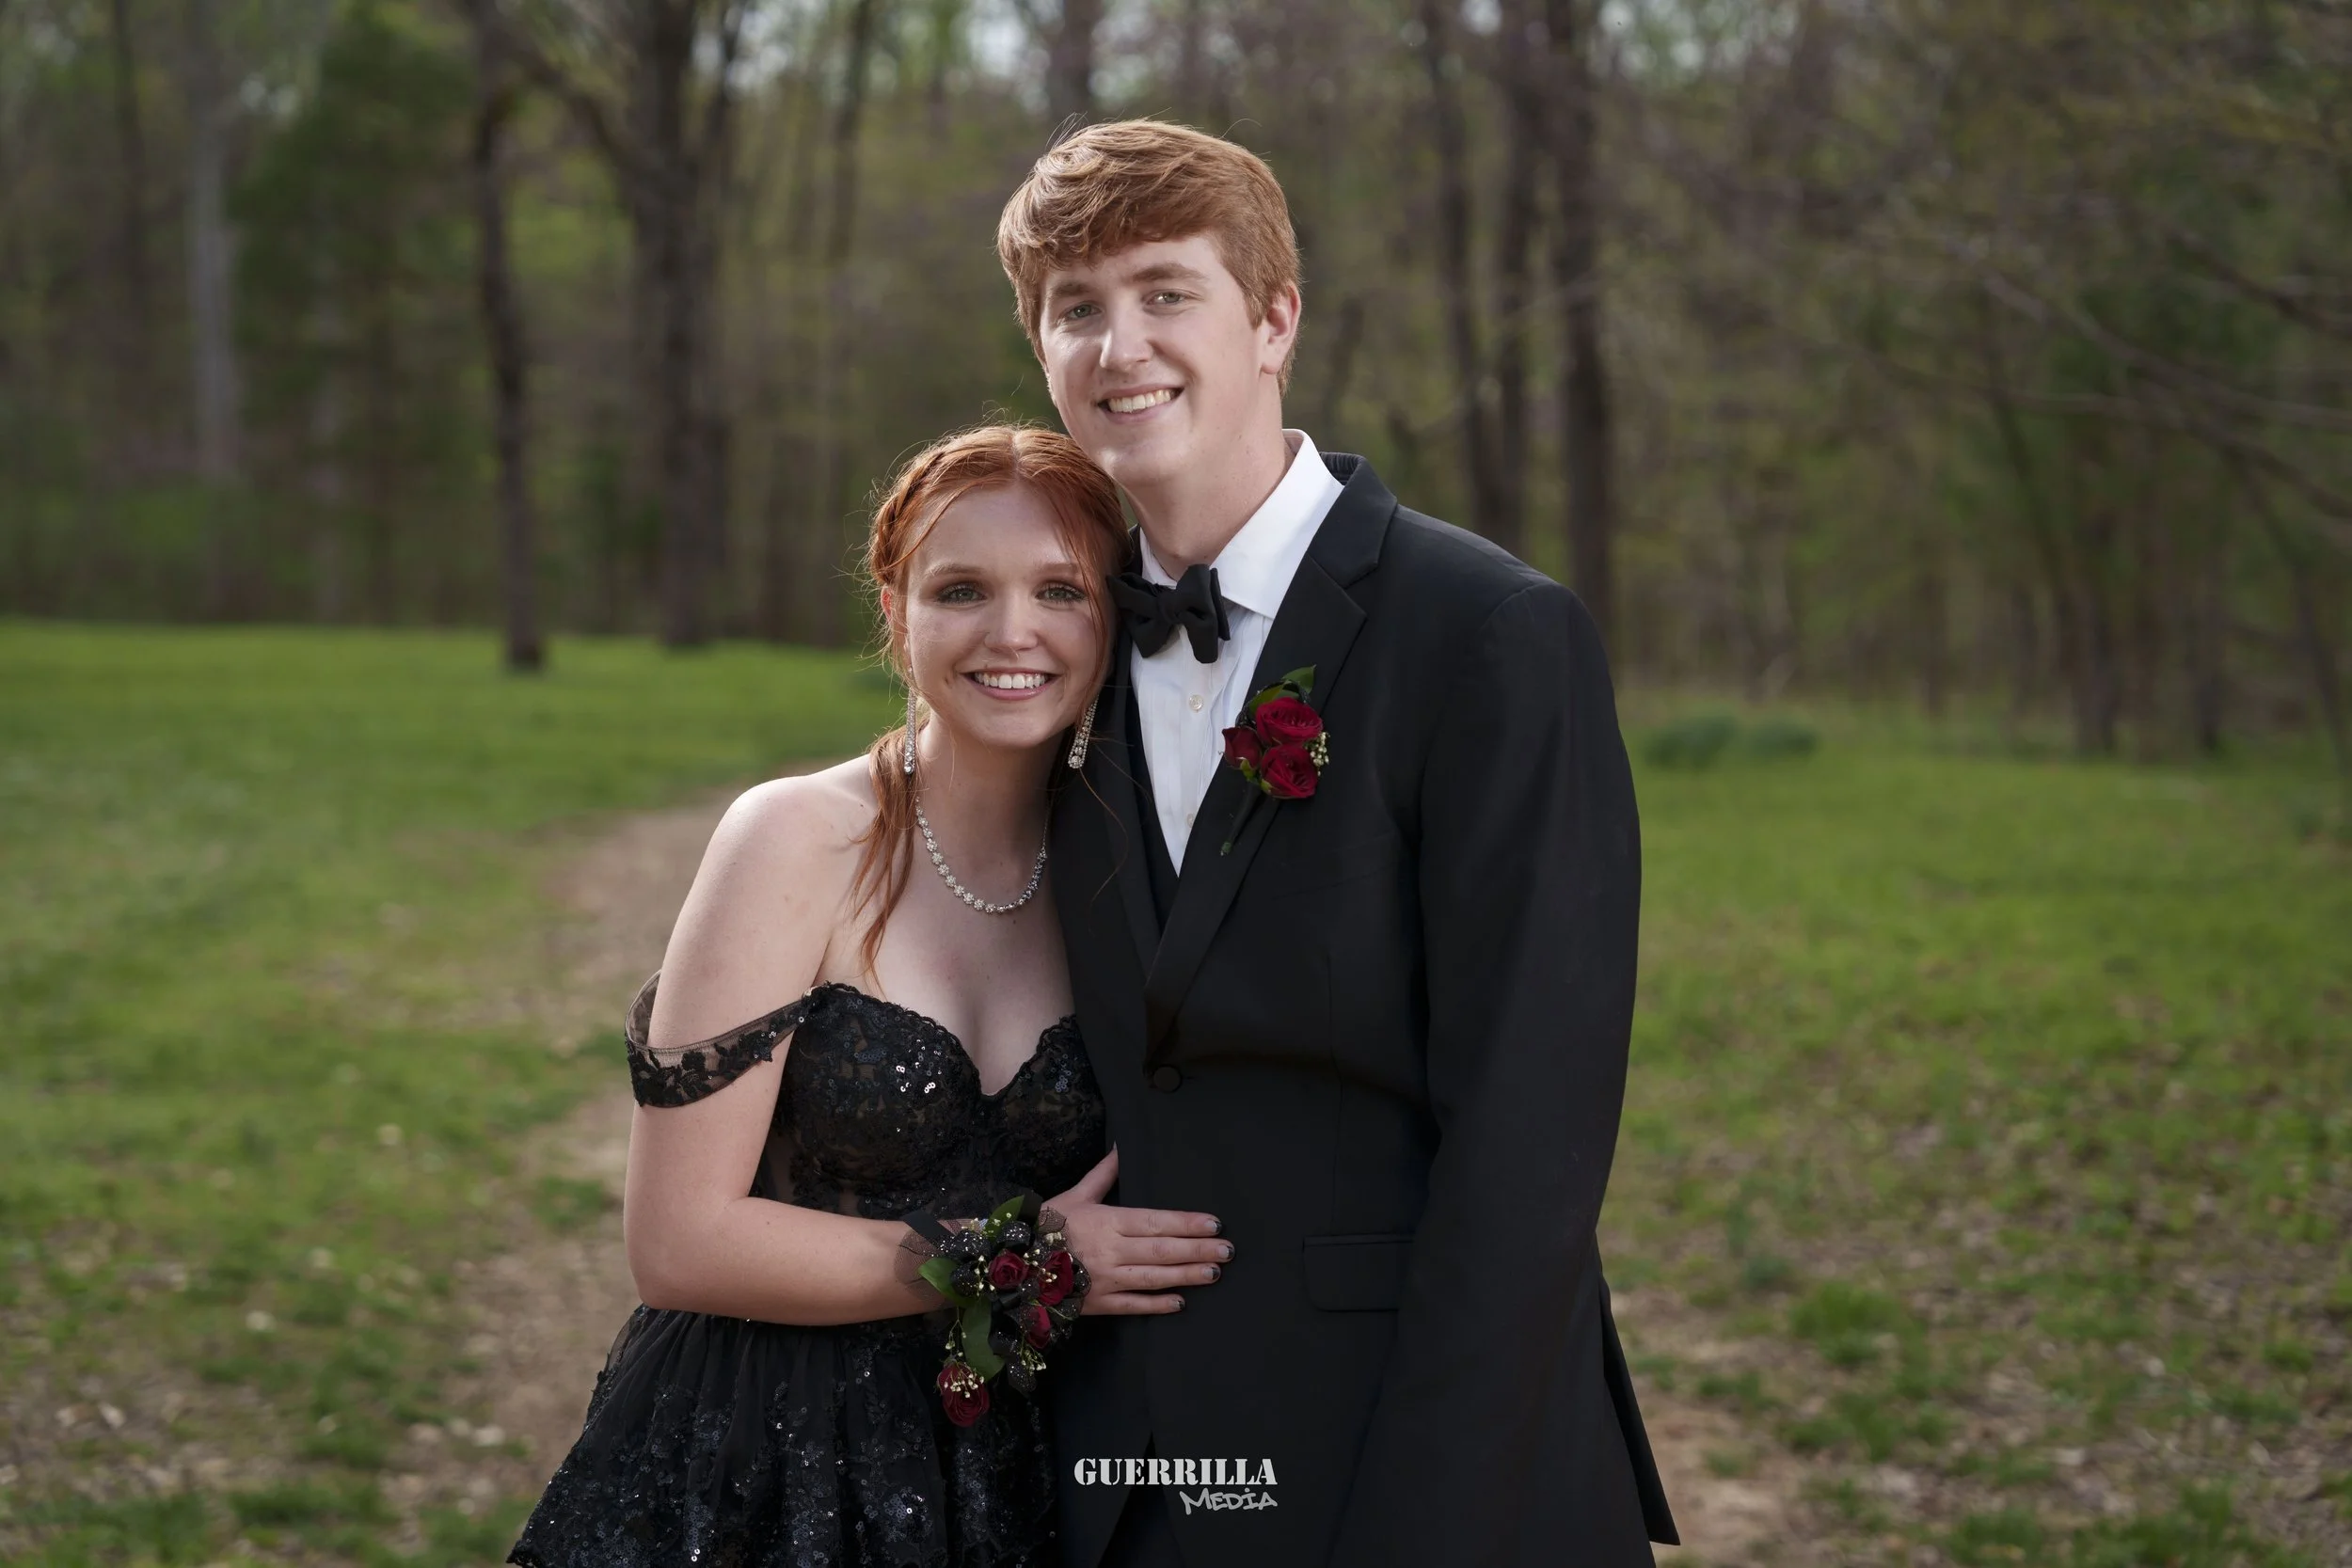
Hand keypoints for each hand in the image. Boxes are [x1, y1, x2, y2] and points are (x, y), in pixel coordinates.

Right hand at [1047, 1150, 1228, 1315]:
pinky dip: (1156, 1305)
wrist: (1014, 1262)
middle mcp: (1110, 1251)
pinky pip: (1132, 1306)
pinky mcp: (1098, 1304)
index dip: (1187, 1223)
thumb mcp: (1076, 1194)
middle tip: (1227, 1250)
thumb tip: (1123, 1146)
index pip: (1156, 1221)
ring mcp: (1105, 1280)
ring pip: (1153, 1279)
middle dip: (1197, 1250)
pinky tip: (1180, 1303)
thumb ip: (1104, 1173)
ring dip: (1186, 1276)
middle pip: (1162, 1250)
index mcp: (1107, 1221)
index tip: (1213, 1224)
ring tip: (1214, 1273)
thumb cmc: (1047, 1224)